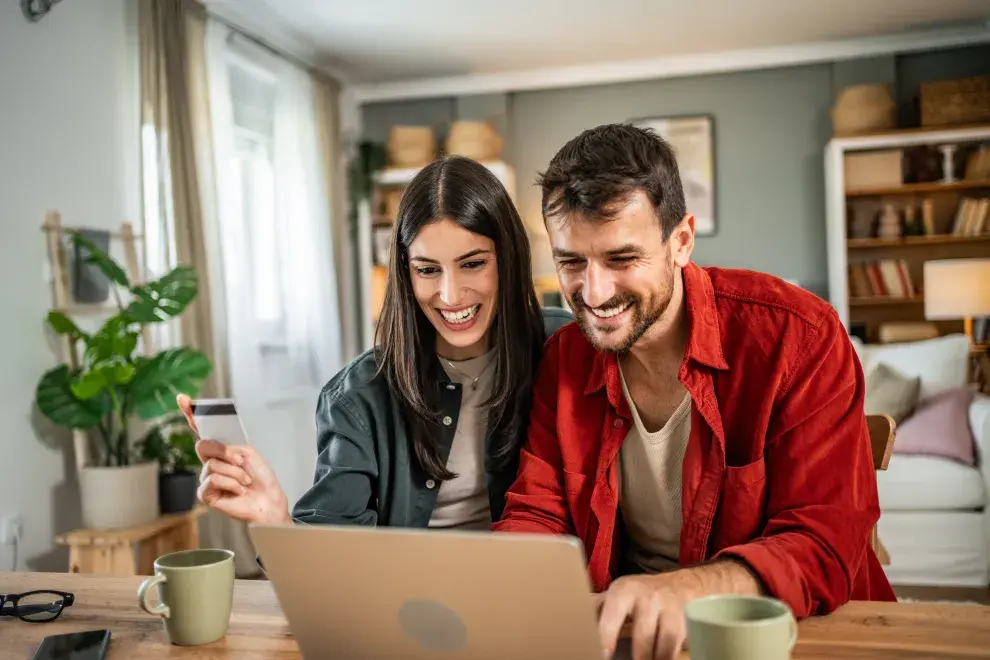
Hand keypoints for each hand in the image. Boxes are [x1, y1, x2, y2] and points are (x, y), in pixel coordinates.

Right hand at [177, 394, 291, 524]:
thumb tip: (212, 449)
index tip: (183, 398)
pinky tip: (238, 490)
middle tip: (241, 460)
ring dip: (235, 472)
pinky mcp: (206, 494)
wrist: (268, 500)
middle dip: (224, 452)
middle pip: (202, 445)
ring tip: (245, 481)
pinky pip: (213, 480)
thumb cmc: (260, 478)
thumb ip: (228, 446)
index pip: (202, 430)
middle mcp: (210, 462)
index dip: (191, 414)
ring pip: (213, 465)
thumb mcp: (248, 453)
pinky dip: (231, 483)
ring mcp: (207, 478)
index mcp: (221, 449)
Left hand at [596, 574, 688, 659]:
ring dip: (656, 659)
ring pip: (665, 642)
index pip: (613, 614)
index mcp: (623, 590)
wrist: (679, 585)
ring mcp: (670, 607)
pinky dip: (669, 657)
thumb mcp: (617, 596)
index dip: (607, 636)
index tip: (604, 654)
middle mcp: (648, 596)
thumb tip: (574, 624)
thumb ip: (596, 610)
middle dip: (639, 655)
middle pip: (643, 634)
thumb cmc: (639, 596)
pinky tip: (662, 659)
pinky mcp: (687, 619)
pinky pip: (678, 644)